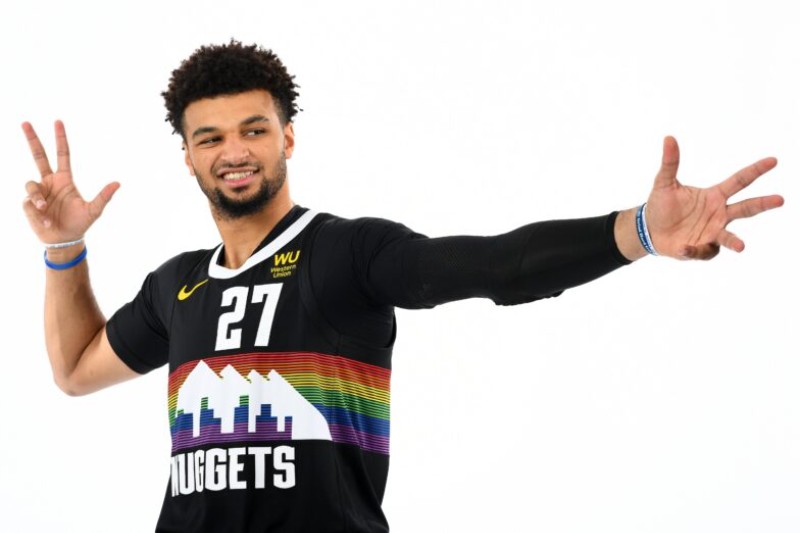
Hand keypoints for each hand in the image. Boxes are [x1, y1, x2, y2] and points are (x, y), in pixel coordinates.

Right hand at [22, 120, 119, 244]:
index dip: (60, 139)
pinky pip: (29, 203)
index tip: (58, 122)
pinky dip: (38, 214)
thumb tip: (118, 183)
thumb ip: (103, 196)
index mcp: (65, 179)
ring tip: (46, 210)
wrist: (64, 240)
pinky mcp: (29, 204)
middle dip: (32, 139)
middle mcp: (49, 182)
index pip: (62, 154)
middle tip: (25, 122)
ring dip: (38, 199)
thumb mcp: (94, 210)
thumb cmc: (80, 224)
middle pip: (38, 156)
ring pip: (31, 185)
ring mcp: (38, 192)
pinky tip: (46, 223)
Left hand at [645, 136, 783, 259]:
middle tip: (780, 199)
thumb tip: (668, 138)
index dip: (756, 171)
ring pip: (728, 236)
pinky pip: (702, 251)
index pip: (739, 181)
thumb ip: (670, 163)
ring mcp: (712, 233)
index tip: (773, 161)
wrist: (650, 230)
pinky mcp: (701, 249)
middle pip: (745, 208)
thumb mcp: (664, 183)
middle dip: (763, 204)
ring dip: (734, 241)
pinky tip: (683, 247)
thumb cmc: (662, 205)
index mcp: (714, 196)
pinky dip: (693, 250)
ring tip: (741, 246)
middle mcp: (718, 214)